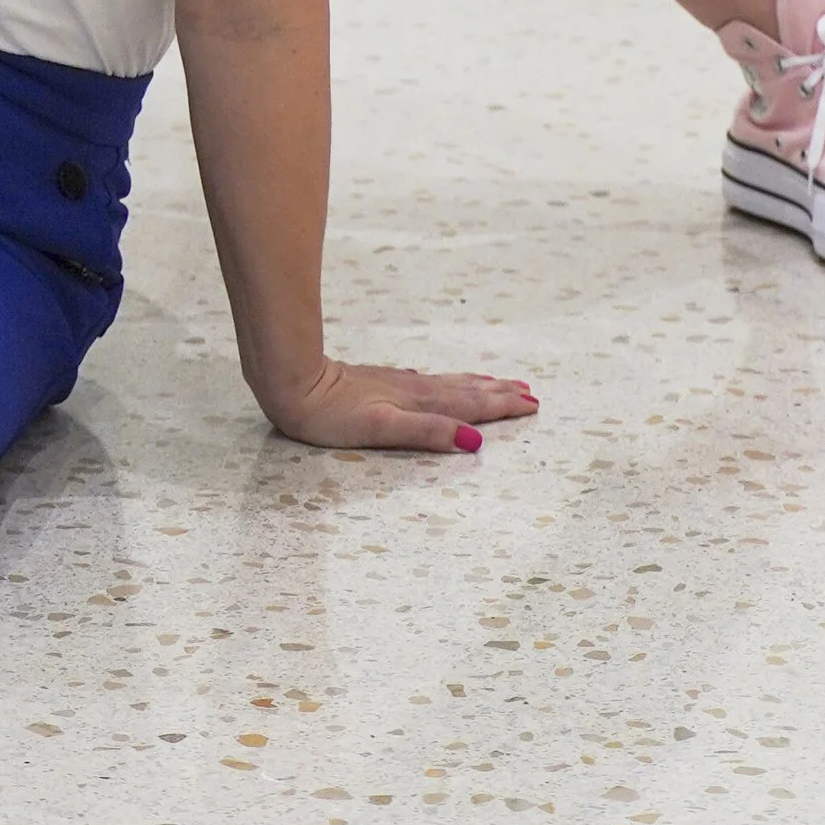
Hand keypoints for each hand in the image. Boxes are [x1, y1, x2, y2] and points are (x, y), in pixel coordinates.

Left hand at [259, 357, 540, 454]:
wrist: (291, 382)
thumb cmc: (330, 414)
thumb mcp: (381, 428)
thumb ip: (427, 432)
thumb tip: (474, 442)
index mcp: (417, 403)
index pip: (469, 405)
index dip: (501, 406)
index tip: (532, 403)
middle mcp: (412, 390)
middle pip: (464, 391)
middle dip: (498, 393)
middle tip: (529, 392)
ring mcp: (396, 384)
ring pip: (447, 384)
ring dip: (476, 385)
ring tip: (499, 383)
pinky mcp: (379, 383)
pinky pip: (427, 382)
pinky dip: (445, 383)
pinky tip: (439, 383)